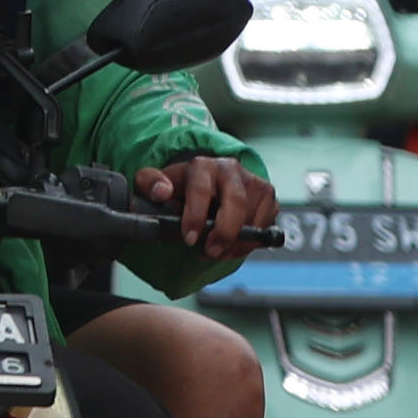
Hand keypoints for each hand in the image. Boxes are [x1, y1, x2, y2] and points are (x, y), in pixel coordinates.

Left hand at [132, 155, 275, 260]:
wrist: (206, 181)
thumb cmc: (180, 186)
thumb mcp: (157, 182)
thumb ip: (149, 183)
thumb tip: (162, 191)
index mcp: (202, 166)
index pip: (202, 189)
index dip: (196, 216)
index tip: (189, 239)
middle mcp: (231, 169)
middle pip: (236, 202)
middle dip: (224, 233)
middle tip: (210, 251)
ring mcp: (253, 181)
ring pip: (253, 216)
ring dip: (236, 242)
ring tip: (217, 251)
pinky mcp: (268, 197)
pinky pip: (265, 224)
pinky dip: (250, 242)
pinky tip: (232, 245)